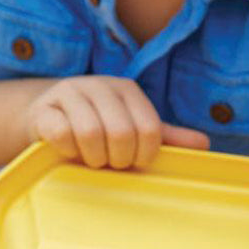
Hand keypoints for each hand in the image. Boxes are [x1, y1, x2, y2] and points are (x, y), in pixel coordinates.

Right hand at [25, 75, 208, 168]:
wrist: (46, 117)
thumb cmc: (97, 127)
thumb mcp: (132, 128)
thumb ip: (165, 137)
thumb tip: (205, 145)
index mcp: (127, 90)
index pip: (149, 129)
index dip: (144, 155)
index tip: (134, 162)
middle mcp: (100, 85)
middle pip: (121, 133)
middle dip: (118, 159)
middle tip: (110, 163)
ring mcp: (70, 94)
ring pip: (90, 135)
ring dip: (93, 158)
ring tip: (91, 159)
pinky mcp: (44, 109)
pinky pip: (61, 135)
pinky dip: (68, 151)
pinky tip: (69, 151)